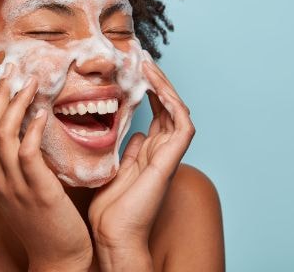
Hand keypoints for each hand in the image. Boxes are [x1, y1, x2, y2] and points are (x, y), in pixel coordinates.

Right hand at [0, 64, 92, 270]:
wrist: (58, 257)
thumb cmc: (47, 222)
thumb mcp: (24, 190)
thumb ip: (21, 164)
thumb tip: (28, 131)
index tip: (3, 80)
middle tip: (15, 71)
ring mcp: (15, 187)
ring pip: (2, 137)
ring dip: (15, 105)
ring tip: (30, 84)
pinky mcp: (37, 193)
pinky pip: (26, 155)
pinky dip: (31, 131)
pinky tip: (41, 115)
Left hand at [88, 61, 195, 270]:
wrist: (112, 236)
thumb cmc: (109, 212)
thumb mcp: (113, 170)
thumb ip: (126, 151)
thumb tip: (133, 133)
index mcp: (149, 152)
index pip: (156, 112)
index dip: (148, 89)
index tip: (133, 69)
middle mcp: (162, 151)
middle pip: (168, 106)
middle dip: (158, 80)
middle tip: (142, 57)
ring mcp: (168, 156)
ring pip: (178, 110)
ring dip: (165, 85)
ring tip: (148, 64)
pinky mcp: (170, 161)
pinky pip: (183, 125)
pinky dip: (173, 103)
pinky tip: (157, 87)